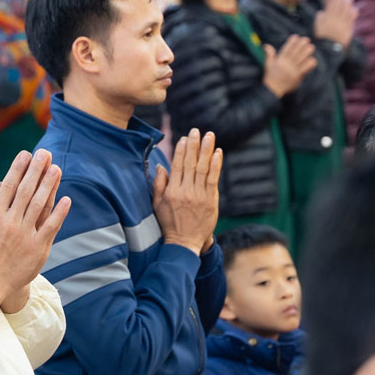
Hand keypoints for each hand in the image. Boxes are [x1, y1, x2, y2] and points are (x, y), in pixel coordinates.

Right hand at [0, 150, 70, 313]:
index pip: (9, 186)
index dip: (18, 168)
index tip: (26, 154)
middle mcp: (11, 223)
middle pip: (26, 191)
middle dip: (36, 170)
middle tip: (45, 153)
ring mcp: (25, 235)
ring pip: (40, 205)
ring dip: (49, 185)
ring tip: (56, 169)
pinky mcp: (38, 248)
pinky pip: (51, 227)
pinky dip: (59, 213)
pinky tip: (66, 199)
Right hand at [153, 129, 222, 254]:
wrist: (184, 243)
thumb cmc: (168, 223)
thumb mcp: (157, 204)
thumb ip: (159, 185)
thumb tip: (160, 166)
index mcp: (172, 191)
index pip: (177, 165)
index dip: (182, 150)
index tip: (185, 138)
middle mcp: (186, 191)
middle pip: (191, 163)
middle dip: (195, 145)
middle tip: (197, 131)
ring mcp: (199, 196)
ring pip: (204, 168)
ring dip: (207, 150)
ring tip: (209, 136)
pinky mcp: (210, 201)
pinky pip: (213, 179)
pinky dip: (216, 165)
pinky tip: (218, 153)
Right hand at [262, 35, 316, 97]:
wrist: (272, 89)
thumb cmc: (270, 76)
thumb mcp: (268, 64)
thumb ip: (269, 54)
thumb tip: (266, 45)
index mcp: (279, 61)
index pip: (286, 49)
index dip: (291, 42)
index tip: (296, 36)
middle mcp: (286, 65)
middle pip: (295, 53)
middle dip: (301, 45)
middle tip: (306, 39)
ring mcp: (292, 71)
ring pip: (300, 60)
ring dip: (306, 53)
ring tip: (311, 47)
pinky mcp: (297, 77)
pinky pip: (304, 70)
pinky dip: (309, 65)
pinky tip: (313, 60)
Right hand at [314, 0, 356, 46]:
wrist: (330, 49)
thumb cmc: (322, 38)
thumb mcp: (317, 28)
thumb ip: (319, 19)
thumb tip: (322, 12)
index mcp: (327, 20)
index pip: (331, 6)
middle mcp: (336, 21)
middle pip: (340, 7)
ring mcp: (343, 25)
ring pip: (346, 12)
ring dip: (348, 4)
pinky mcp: (349, 29)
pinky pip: (352, 19)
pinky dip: (353, 13)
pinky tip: (353, 9)